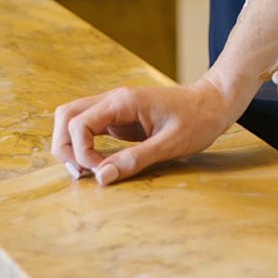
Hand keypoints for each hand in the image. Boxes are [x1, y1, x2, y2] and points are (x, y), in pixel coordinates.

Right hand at [49, 79, 235, 185]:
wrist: (213, 103)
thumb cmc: (197, 120)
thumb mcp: (170, 144)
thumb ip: (135, 159)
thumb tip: (102, 177)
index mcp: (122, 102)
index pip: (79, 123)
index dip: (80, 152)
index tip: (99, 173)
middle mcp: (112, 100)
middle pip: (66, 115)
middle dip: (64, 146)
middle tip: (80, 173)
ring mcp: (114, 108)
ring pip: (73, 119)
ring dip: (70, 144)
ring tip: (86, 170)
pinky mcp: (119, 117)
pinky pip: (89, 127)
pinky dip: (84, 144)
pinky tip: (96, 164)